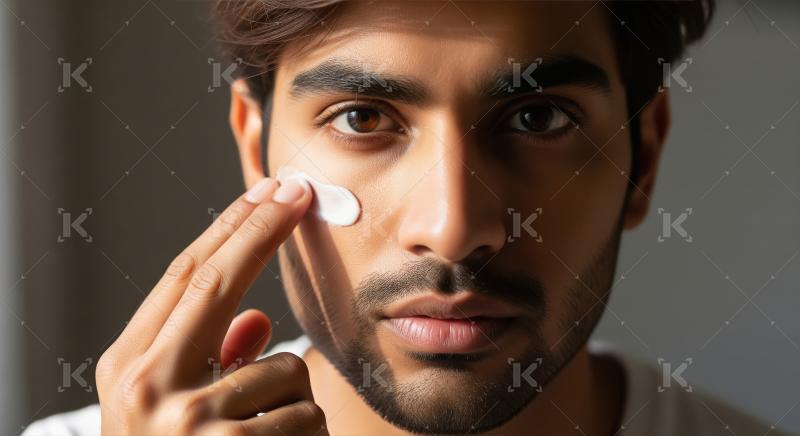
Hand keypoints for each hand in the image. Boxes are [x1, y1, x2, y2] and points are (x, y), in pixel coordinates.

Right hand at [95, 177, 327, 434]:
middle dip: (262, 228)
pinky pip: (304, 414)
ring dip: (292, 398)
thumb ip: (213, 361)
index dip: (230, 230)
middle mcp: (146, 385)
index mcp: (127, 367)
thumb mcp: (173, 410)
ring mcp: (188, 419)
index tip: (264, 193)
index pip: (182, 277)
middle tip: (297, 190)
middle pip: (214, 281)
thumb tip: (259, 318)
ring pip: (284, 367)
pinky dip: (306, 435)